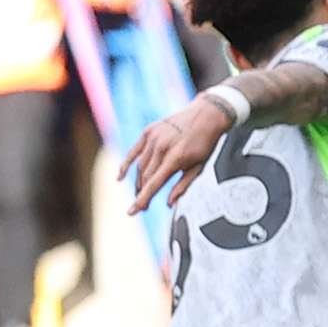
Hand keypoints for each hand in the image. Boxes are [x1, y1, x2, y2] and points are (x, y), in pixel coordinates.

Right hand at [118, 96, 236, 212]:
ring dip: (138, 182)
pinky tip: (120, 176)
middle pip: (146, 176)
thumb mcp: (200, 166)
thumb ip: (183, 185)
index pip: (154, 183)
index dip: (142, 199)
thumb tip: (169, 203)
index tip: (132, 211)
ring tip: (140, 193)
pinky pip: (134, 151)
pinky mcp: (149, 131)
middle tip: (143, 206)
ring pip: (140, 166)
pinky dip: (126, 164)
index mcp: (176, 157)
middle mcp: (162, 147)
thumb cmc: (206, 143)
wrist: (207, 114)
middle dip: (142, 193)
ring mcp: (153, 138)